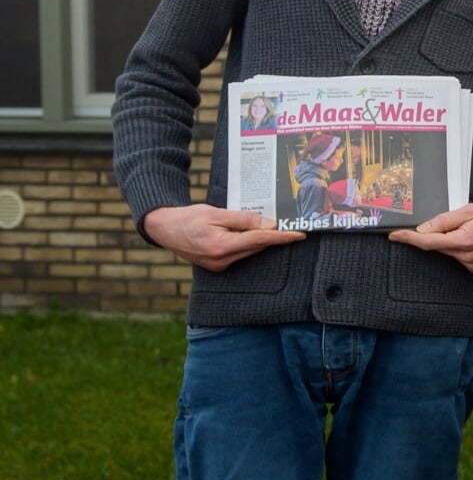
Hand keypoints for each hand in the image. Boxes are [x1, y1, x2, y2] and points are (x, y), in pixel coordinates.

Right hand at [143, 204, 304, 271]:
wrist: (165, 229)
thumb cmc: (189, 218)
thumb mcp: (217, 213)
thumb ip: (244, 219)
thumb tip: (270, 224)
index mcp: (221, 246)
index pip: (259, 240)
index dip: (281, 237)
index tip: (299, 234)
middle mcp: (221, 261)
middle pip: (256, 247)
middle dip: (274, 237)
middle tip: (292, 226)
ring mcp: (218, 266)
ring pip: (249, 252)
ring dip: (261, 241)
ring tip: (275, 228)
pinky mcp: (217, 266)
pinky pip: (240, 255)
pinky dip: (249, 245)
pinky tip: (254, 235)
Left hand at [391, 201, 472, 274]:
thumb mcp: (467, 210)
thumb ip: (443, 221)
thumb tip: (422, 230)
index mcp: (463, 241)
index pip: (428, 242)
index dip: (409, 239)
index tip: (395, 236)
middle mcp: (467, 257)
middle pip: (438, 247)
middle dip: (437, 236)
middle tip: (453, 224)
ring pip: (448, 254)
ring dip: (450, 242)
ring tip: (469, 230)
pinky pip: (459, 259)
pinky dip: (459, 250)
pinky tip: (472, 241)